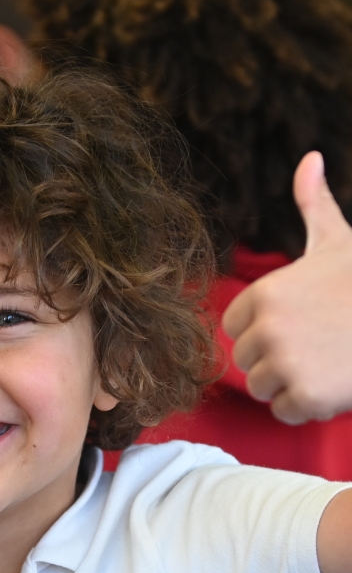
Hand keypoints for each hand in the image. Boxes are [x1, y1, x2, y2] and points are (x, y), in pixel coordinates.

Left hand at [223, 152, 351, 423]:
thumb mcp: (338, 242)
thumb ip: (313, 204)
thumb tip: (308, 159)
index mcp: (262, 294)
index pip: (235, 330)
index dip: (267, 332)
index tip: (303, 324)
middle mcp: (266, 329)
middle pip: (247, 362)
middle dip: (279, 360)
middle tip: (322, 346)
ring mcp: (285, 364)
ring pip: (264, 389)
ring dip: (293, 385)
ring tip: (330, 363)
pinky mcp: (306, 397)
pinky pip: (287, 413)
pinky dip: (310, 408)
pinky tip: (337, 385)